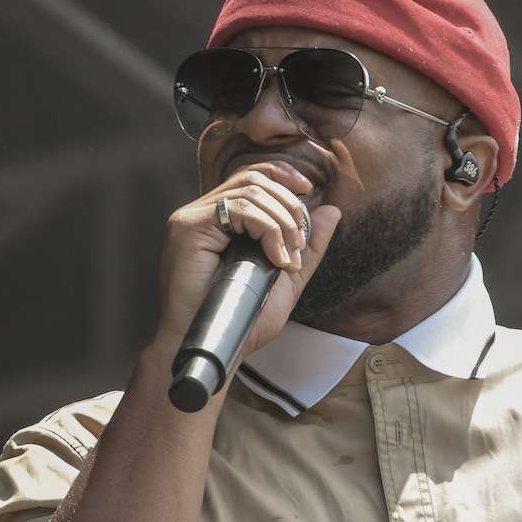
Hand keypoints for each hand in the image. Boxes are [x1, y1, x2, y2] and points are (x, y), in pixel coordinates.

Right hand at [153, 140, 341, 360]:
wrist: (217, 346)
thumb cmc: (244, 320)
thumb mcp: (287, 277)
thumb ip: (308, 245)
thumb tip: (332, 210)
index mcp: (223, 221)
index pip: (253, 177)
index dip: (282, 175)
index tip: (309, 189)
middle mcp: (205, 213)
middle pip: (255, 179)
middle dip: (289, 208)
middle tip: (298, 247)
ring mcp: (194, 218)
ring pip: (251, 192)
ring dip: (282, 224)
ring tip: (288, 260)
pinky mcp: (189, 227)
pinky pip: (237, 208)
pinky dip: (267, 230)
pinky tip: (276, 260)